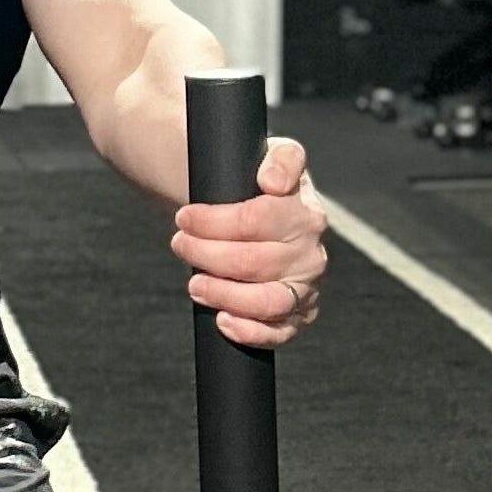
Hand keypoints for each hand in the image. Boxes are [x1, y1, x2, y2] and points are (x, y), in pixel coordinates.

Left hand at [170, 137, 326, 349]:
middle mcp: (311, 253)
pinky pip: (278, 333)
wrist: (256, 218)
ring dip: (223, 294)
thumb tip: (274, 181)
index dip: (215, 221)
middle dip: (207, 254)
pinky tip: (222, 320)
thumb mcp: (272, 157)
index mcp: (306, 213)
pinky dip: (250, 332)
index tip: (184, 217)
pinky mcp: (296, 316)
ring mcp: (305, 288)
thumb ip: (282, 158)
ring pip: (268, 302)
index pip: (259, 220)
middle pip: (254, 262)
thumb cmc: (259, 188)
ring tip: (195, 284)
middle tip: (179, 244)